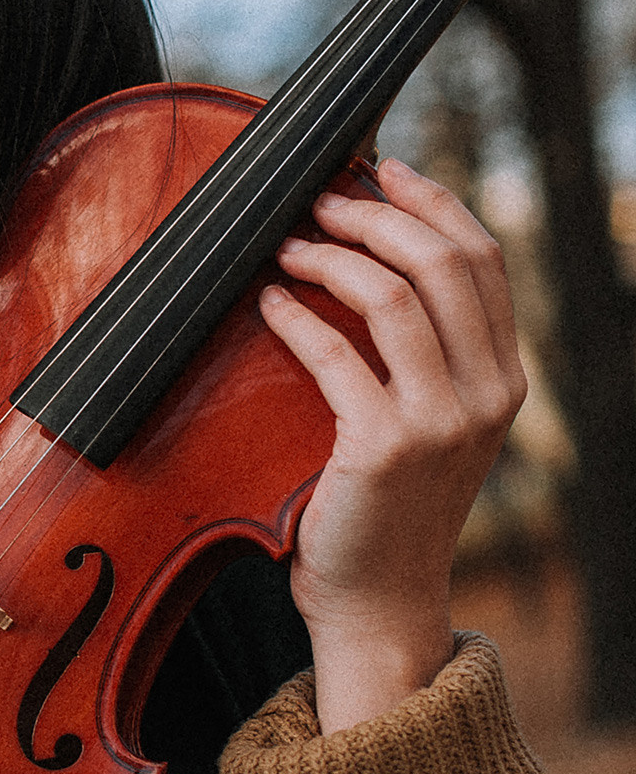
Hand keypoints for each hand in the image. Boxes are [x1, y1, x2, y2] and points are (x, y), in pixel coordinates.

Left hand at [259, 155, 525, 732]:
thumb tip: (374, 255)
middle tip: (320, 198)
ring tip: (287, 244)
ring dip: (333, 256)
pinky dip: (296, 316)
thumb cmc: (385, 509)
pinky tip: (269, 303)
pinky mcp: (384, 447)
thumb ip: (422, 352)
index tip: (382, 170)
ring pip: (395, 296)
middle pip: (443, 262)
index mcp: (504, 379)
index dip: (431, 203)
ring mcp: (441, 422)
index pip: (480, 260)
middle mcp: (486, 394)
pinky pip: (337, 355)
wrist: (378, 603)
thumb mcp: (427, 422)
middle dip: (377, 216)